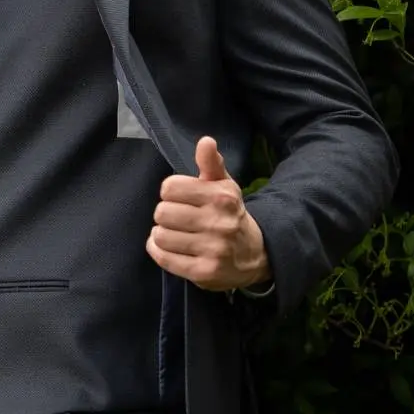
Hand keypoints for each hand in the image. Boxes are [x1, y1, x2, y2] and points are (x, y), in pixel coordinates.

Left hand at [146, 136, 270, 291]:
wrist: (254, 254)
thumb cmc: (229, 214)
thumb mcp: (224, 186)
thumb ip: (211, 163)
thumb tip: (205, 141)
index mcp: (221, 197)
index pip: (170, 187)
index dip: (171, 192)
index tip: (181, 198)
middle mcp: (218, 223)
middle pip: (162, 212)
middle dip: (166, 215)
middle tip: (178, 219)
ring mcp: (212, 250)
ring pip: (160, 236)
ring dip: (162, 234)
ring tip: (176, 234)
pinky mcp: (203, 272)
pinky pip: (163, 258)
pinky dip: (159, 251)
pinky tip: (170, 248)